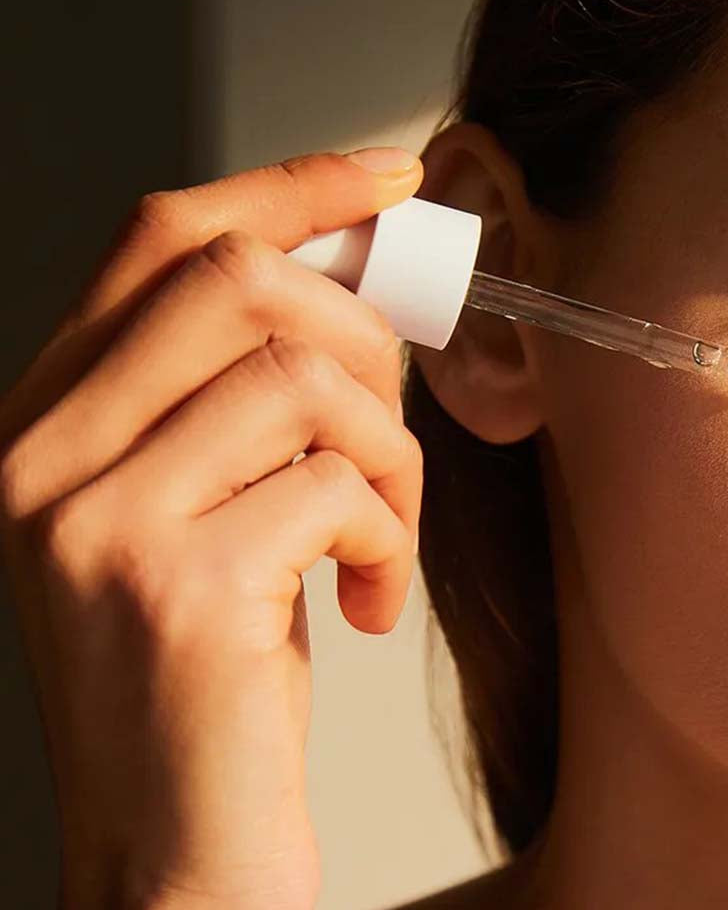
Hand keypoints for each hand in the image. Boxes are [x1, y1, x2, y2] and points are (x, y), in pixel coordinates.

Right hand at [0, 148, 425, 908]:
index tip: (386, 178)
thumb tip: (353, 274)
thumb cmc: (210, 677)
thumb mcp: (208, 508)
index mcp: (50, 419)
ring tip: (383, 533)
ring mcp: (95, 518)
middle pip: (243, 281)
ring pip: (306, 377)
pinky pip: (337, 481)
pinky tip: (367, 600)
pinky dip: (388, 532)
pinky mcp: (175, 587)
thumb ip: (243, 393)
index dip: (290, 187)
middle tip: (391, 428)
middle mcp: (42, 454)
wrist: (177, 853)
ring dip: (390, 452)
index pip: (164, 238)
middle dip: (365, 338)